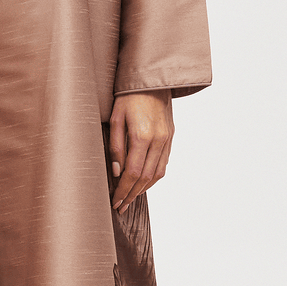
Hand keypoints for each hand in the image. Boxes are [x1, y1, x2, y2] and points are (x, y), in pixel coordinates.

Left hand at [108, 90, 172, 209]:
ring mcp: (167, 139)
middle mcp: (158, 140)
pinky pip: (163, 163)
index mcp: (142, 136)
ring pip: (158, 173)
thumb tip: (116, 171)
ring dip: (144, 189)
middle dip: (132, 194)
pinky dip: (154, 176)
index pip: (133, 173)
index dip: (123, 191)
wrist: (152, 79)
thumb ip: (116, 147)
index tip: (116, 202)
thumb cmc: (129, 96)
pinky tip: (143, 182)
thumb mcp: (115, 119)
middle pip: (146, 178)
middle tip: (121, 206)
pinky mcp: (171, 136)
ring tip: (130, 198)